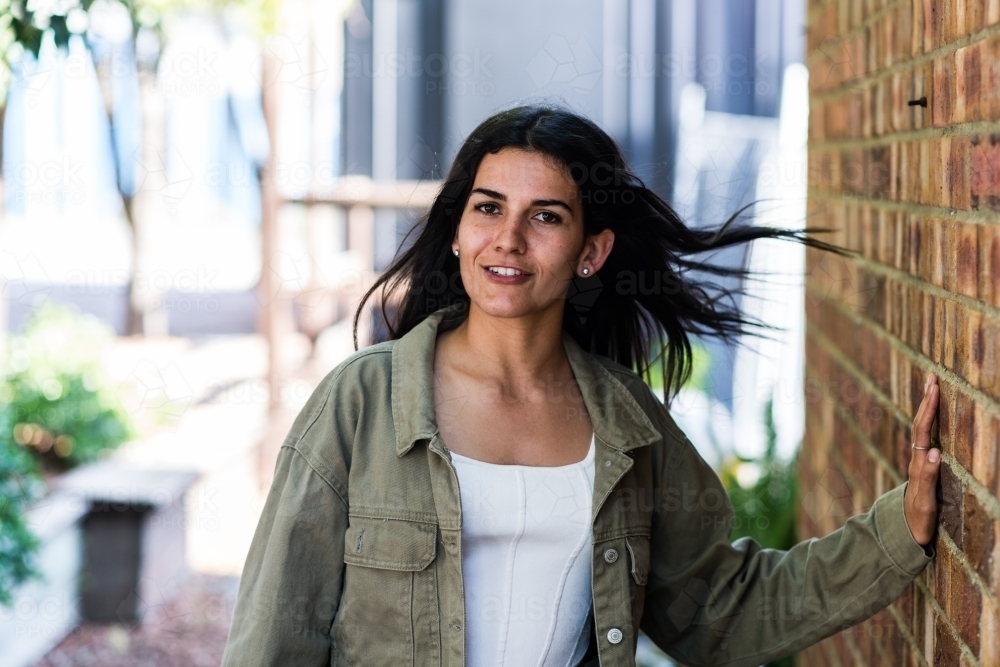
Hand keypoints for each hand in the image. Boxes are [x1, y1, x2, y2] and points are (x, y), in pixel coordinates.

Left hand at [904, 373, 939, 545]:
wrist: (906, 532)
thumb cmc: (919, 519)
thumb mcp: (925, 501)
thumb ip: (928, 477)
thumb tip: (936, 452)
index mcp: (918, 465)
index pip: (922, 432)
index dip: (928, 410)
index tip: (934, 389)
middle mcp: (917, 460)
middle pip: (920, 425)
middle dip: (926, 401)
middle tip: (932, 377)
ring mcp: (919, 462)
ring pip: (922, 430)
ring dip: (926, 408)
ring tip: (931, 387)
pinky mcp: (923, 467)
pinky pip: (926, 438)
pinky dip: (929, 422)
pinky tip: (933, 412)